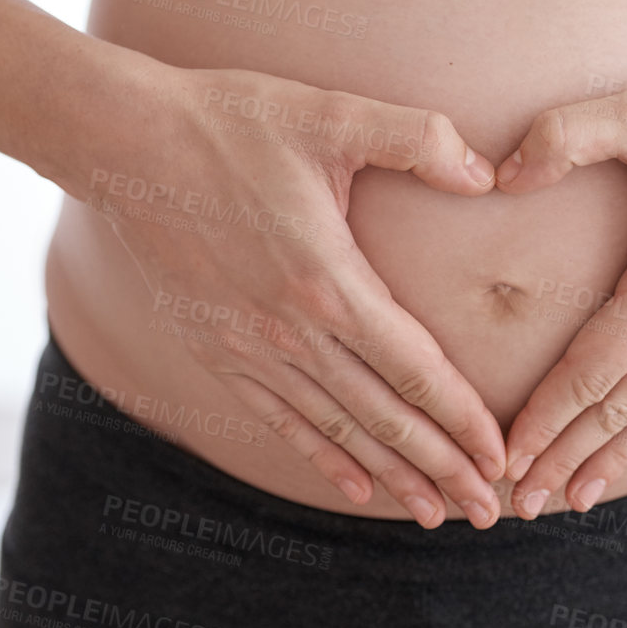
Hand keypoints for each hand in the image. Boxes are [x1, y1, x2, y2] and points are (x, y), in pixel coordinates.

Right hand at [71, 62, 506, 527]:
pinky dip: (323, 456)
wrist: (125, 141)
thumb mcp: (333, 114)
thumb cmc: (234, 122)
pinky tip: (357, 487)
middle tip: (487, 510)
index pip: (414, 368)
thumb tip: (488, 172)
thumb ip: (418, 138)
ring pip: (336, 429)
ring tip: (434, 513)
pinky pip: (279, 420)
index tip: (501, 457)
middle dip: (441, 467)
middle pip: (383, 416)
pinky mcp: (214, 351)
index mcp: (328, 281)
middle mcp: (289, 331)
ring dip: (391, 475)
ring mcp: (248, 348)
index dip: (463, 418)